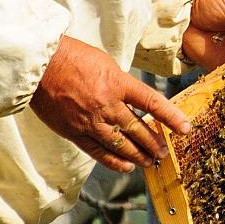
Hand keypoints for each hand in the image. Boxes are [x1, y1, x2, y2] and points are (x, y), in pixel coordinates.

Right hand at [31, 36, 192, 171]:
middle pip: (138, 129)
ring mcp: (91, 121)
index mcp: (118, 83)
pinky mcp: (75, 132)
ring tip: (150, 162)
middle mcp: (107, 105)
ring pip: (121, 145)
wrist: (39, 65)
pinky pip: (99, 152)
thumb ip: (121, 83)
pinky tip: (126, 167)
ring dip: (138, 155)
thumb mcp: (105, 63)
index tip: (185, 128)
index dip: (171, 117)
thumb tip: (133, 100)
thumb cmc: (71, 57)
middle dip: (154, 142)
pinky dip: (114, 161)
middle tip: (164, 152)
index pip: (152, 103)